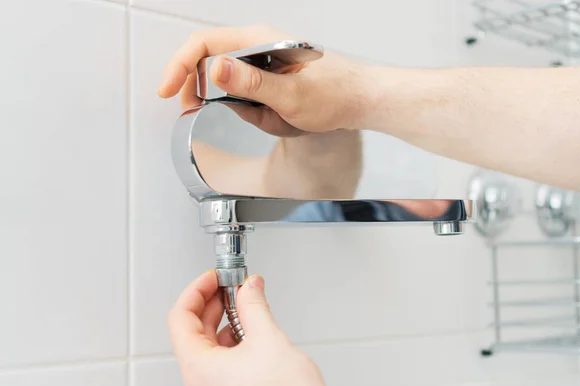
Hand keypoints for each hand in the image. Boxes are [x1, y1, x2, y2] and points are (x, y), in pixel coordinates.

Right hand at [158, 24, 376, 132]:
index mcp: (259, 42)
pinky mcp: (269, 75)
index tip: (166, 89)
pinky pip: (243, 88)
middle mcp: (258, 46)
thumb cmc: (336, 94)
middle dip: (195, 86)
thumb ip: (252, 83)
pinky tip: (267, 115)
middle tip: (190, 109)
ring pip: (224, 77)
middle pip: (208, 58)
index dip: (179, 66)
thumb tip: (215, 68)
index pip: (204, 44)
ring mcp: (263, 61)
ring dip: (226, 101)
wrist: (361, 100)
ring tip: (253, 117)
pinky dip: (243, 105)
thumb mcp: (290, 95)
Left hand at [168, 270, 325, 385]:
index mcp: (199, 367)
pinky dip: (234, 335)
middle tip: (232, 283)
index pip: (180, 317)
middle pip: (193, 328)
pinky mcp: (230, 385)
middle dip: (213, 301)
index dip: (196, 290)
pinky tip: (252, 326)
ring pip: (209, 342)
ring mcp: (214, 383)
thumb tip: (250, 286)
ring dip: (225, 317)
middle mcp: (201, 378)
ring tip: (245, 302)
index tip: (214, 276)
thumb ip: (255, 307)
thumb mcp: (269, 341)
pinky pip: (223, 355)